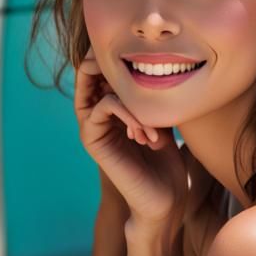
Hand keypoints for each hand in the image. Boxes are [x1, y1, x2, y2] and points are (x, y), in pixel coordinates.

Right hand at [75, 46, 187, 234]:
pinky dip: (129, 113)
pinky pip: (104, 105)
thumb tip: (156, 63)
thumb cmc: (168, 161)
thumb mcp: (162, 117)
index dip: (117, 56)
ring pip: (93, 82)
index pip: (101, 68)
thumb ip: (150, 93)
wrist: (165, 199)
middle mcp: (96, 114)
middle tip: (138, 72)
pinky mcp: (91, 139)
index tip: (146, 61)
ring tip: (153, 126)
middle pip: (87, 70)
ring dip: (129, 95)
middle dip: (113, 64)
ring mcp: (91, 126)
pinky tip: (147, 134)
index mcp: (110, 109)